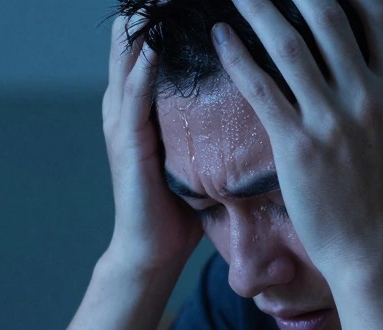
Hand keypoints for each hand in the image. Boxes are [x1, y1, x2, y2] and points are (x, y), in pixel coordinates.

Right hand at [103, 14, 204, 272]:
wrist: (153, 251)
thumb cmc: (182, 205)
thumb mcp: (201, 148)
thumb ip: (214, 116)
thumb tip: (260, 91)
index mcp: (144, 99)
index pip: (151, 37)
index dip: (168, 12)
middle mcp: (126, 101)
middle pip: (134, 35)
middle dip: (155, 8)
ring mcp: (122, 120)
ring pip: (127, 56)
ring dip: (144, 25)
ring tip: (162, 0)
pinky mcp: (127, 144)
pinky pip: (132, 98)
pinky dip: (142, 70)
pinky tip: (155, 48)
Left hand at [212, 0, 382, 283]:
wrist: (379, 257)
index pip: (379, 18)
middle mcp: (366, 97)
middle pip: (328, 19)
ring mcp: (329, 121)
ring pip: (289, 46)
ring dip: (260, 10)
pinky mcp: (295, 146)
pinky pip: (260, 89)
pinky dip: (237, 57)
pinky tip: (220, 36)